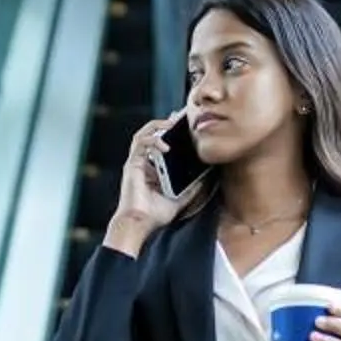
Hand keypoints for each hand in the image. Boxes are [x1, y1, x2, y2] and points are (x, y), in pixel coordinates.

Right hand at [104, 113, 188, 254]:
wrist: (139, 224)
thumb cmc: (156, 214)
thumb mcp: (182, 198)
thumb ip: (193, 187)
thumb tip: (208, 176)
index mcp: (154, 168)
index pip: (163, 143)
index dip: (173, 132)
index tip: (187, 125)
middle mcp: (144, 162)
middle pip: (153, 134)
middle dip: (167, 123)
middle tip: (182, 116)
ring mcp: (137, 162)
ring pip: (144, 134)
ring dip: (158, 126)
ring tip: (172, 122)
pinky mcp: (132, 164)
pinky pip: (141, 144)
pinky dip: (153, 141)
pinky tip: (165, 145)